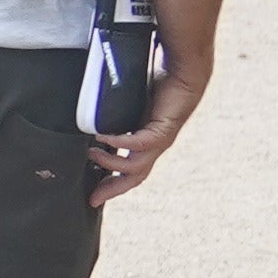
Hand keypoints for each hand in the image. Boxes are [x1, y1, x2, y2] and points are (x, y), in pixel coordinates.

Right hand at [87, 91, 198, 206]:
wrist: (186, 78)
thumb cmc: (160, 88)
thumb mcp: (132, 107)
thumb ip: (116, 116)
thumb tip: (91, 116)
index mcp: (146, 145)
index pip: (129, 173)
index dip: (111, 185)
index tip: (93, 194)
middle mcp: (154, 148)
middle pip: (133, 179)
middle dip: (112, 190)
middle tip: (93, 198)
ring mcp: (159, 142)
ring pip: (135, 167)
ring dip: (111, 164)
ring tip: (91, 154)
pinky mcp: (162, 131)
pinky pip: (138, 144)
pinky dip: (119, 143)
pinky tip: (102, 137)